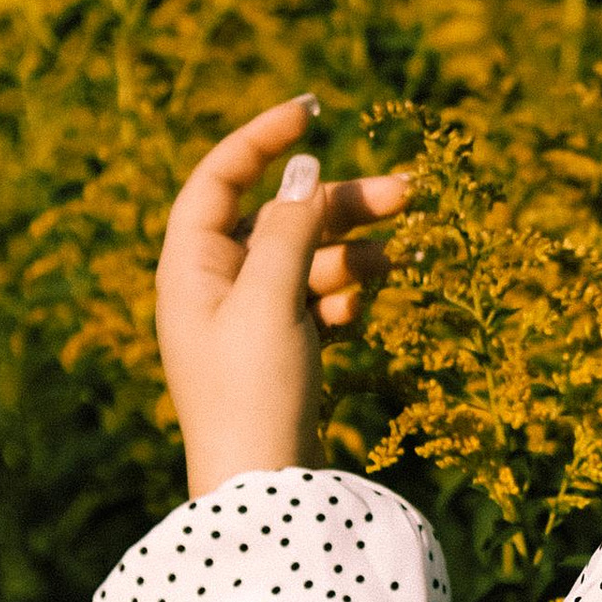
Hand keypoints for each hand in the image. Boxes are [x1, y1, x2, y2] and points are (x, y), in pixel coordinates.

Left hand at [155, 95, 409, 499]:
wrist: (262, 491)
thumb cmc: (252, 391)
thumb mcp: (270, 299)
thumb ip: (289, 227)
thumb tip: (302, 168)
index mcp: (190, 266)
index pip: (220, 177)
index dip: (262, 138)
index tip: (315, 110)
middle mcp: (214, 285)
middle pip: (279, 217)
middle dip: (341, 204)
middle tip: (409, 192)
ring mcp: (248, 320)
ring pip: (308, 259)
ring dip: (356, 251)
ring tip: (410, 253)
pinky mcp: (279, 351)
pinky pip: (317, 301)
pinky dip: (348, 296)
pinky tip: (373, 305)